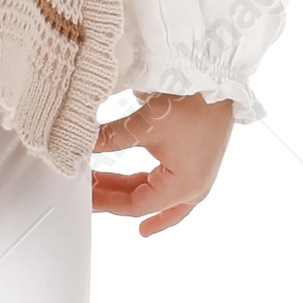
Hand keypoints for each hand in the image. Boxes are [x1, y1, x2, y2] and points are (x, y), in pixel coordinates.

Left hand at [92, 93, 232, 233]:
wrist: (218, 85)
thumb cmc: (192, 106)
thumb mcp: (144, 125)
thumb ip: (111, 138)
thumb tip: (84, 144)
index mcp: (182, 187)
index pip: (134, 204)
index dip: (106, 201)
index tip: (85, 195)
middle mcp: (192, 191)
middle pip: (144, 203)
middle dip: (113, 197)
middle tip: (86, 191)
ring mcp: (196, 181)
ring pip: (156, 200)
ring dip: (127, 193)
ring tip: (101, 192)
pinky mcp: (194, 169)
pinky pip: (169, 194)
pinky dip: (150, 197)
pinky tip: (142, 217)